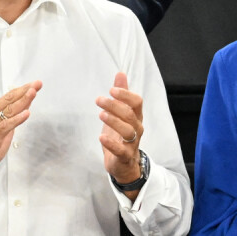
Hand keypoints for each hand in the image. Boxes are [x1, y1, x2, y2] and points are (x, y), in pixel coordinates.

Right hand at [0, 81, 41, 196]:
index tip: (36, 84)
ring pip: (8, 110)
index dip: (24, 89)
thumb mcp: (3, 129)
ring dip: (22, 100)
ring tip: (33, 93)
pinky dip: (16, 119)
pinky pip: (5, 126)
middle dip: (25, 90)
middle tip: (37, 83)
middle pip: (10, 99)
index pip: (10, 96)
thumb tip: (26, 104)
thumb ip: (13, 116)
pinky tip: (26, 114)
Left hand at [96, 73, 143, 188]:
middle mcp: (137, 128)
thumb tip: (120, 73)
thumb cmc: (121, 135)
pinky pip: (121, 150)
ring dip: (114, 121)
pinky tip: (101, 137)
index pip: (137, 102)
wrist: (124, 165)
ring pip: (127, 130)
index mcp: (136, 117)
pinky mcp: (124, 157)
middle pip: (130, 114)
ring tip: (101, 114)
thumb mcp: (120, 113)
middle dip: (114, 105)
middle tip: (99, 100)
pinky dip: (111, 143)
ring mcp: (132, 143)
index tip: (111, 89)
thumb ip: (121, 94)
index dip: (126, 94)